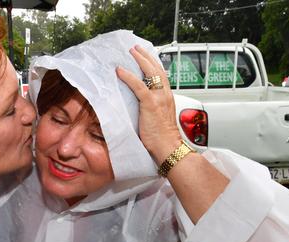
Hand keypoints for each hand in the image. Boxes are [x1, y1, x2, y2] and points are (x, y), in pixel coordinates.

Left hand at [116, 45, 182, 164]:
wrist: (168, 147)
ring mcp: (159, 98)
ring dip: (139, 60)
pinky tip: (120, 70)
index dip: (153, 64)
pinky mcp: (150, 104)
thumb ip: (151, 110)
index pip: (161, 76)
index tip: (146, 57)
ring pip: (150, 73)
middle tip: (136, 48)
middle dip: (146, 56)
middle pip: (157, 69)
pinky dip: (129, 76)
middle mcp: (165, 95)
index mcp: (167, 98)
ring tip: (130, 52)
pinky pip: (138, 86)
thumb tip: (139, 108)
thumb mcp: (157, 119)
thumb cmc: (162, 138)